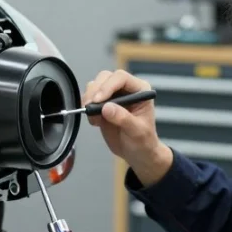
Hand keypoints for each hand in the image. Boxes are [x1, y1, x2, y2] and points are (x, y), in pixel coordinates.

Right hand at [83, 69, 172, 185]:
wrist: (137, 153)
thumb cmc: (143, 141)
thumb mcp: (137, 131)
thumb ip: (122, 118)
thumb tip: (106, 108)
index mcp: (140, 90)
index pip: (121, 78)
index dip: (108, 86)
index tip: (98, 100)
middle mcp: (126, 89)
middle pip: (105, 77)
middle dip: (95, 91)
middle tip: (90, 107)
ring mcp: (113, 96)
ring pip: (95, 86)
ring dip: (89, 99)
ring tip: (94, 118)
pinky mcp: (102, 104)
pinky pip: (90, 98)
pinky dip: (87, 107)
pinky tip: (95, 122)